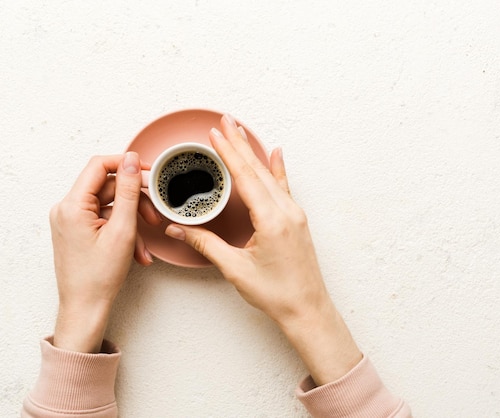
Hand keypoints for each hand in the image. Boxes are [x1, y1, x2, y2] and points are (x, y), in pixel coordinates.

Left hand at [50, 153, 160, 352]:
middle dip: (135, 202)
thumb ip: (128, 192)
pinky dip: (123, 231)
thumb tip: (131, 162)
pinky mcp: (77, 230)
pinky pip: (105, 220)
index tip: (148, 171)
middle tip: (154, 216)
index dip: (126, 164)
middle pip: (108, 188)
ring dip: (132, 221)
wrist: (85, 307)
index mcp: (72, 205)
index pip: (99, 166)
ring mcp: (71, 220)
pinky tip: (137, 251)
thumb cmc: (99, 277)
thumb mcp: (122, 230)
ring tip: (145, 244)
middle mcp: (67, 209)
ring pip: (110, 206)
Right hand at [165, 115, 361, 384]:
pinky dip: (277, 169)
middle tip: (226, 120)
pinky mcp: (297, 220)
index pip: (245, 177)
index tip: (216, 134)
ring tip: (241, 132)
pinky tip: (276, 154)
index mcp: (271, 220)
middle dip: (239, 144)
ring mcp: (295, 214)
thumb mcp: (235, 269)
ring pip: (270, 176)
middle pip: (257, 170)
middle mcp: (286, 212)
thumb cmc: (276, 293)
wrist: (307, 309)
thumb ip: (207, 244)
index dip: (228, 153)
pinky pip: (284, 187)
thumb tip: (178, 229)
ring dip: (253, 153)